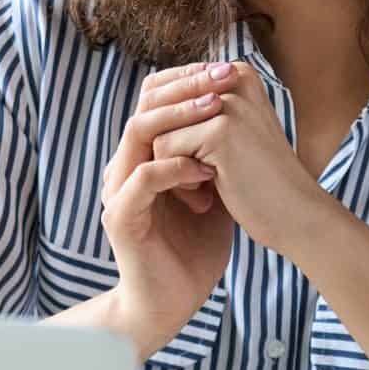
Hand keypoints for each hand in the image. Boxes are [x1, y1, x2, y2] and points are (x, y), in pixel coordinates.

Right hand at [99, 61, 239, 357]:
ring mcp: (119, 189)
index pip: (155, 97)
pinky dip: (176, 168)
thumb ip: (218, 150)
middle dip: (187, 86)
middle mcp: (125, 164)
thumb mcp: (214, 187)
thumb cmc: (195, 246)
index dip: (189, 78)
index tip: (228, 69)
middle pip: (145, 104)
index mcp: (144, 153)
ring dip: (179, 118)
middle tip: (223, 78)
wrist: (172, 300)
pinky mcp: (120, 216)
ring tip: (215, 111)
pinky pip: (143, 178)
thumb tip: (249, 109)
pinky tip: (207, 171)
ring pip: (138, 132)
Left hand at [150, 61, 325, 257]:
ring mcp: (228, 102)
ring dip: (171, 166)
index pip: (170, 91)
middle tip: (194, 179)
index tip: (200, 160)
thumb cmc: (259, 179)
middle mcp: (233, 77)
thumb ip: (195, 109)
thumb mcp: (229, 132)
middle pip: (161, 109)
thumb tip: (147, 93)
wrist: (295, 215)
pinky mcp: (220, 130)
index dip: (173, 132)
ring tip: (202, 187)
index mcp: (237, 72)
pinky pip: (164, 149)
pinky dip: (177, 180)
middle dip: (169, 148)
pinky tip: (205, 196)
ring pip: (158, 129)